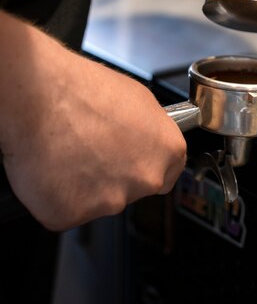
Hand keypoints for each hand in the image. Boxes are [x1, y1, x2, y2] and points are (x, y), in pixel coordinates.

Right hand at [0, 14, 186, 230]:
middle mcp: (145, 179)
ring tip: (68, 151)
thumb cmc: (82, 88)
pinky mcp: (72, 214)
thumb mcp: (136, 97)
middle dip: (113, 176)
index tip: (131, 158)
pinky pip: (66, 209)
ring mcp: (110, 202)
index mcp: (166, 150)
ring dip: (84, 185)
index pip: (168, 172)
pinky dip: (56, 193)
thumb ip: (149, 129)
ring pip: (98, 201)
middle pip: (132, 189)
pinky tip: (52, 165)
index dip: (144, 163)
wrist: (40, 95)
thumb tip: (144, 138)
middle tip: (91, 149)